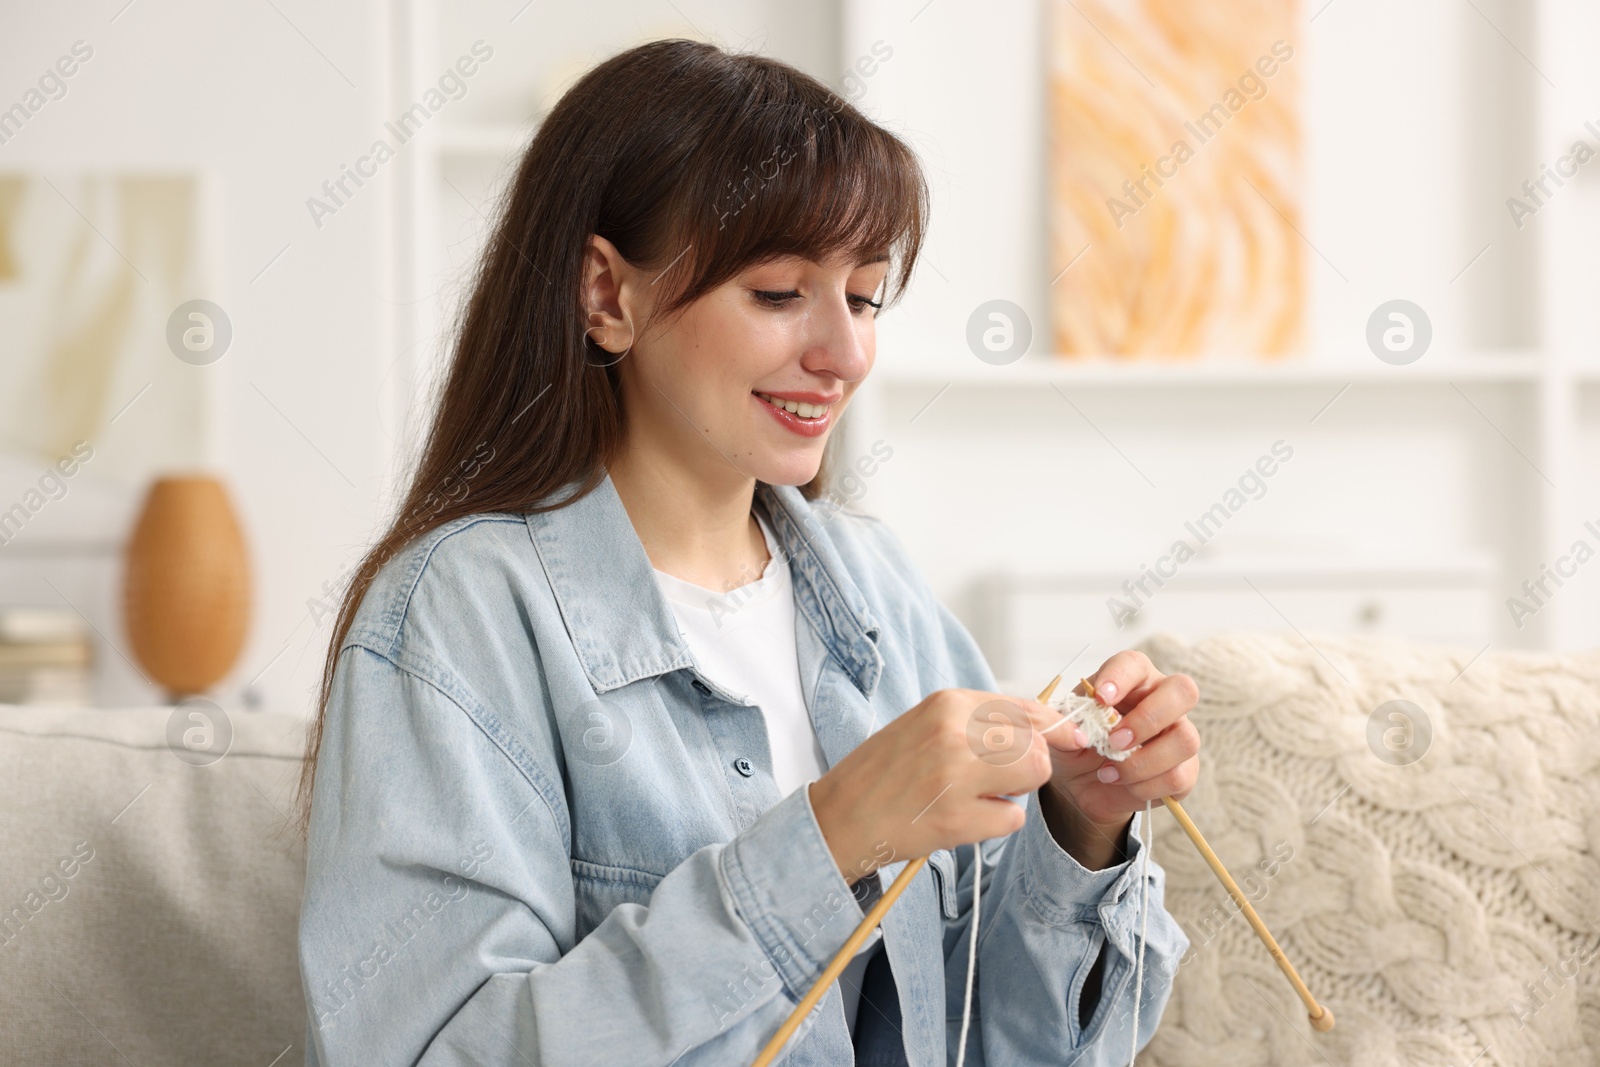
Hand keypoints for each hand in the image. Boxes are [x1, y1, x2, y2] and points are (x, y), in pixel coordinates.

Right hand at [809, 688, 1091, 884]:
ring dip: (1015, 791)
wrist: (840, 817)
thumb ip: (976, 720)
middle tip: (999, 779)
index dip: (1054, 726)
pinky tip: (962, 819)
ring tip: (979, 796)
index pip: (1025, 707)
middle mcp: (953, 732)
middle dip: (1030, 765)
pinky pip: (1012, 819)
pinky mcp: (956, 818)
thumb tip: (1038, 722)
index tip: (1071, 738)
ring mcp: (955, 775)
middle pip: (1036, 744)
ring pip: (1033, 775)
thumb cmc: (882, 772)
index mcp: (946, 703)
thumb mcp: (925, 725)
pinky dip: (995, 823)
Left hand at [1037, 651, 1200, 867]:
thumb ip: (1066, 720)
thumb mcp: (1062, 728)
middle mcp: (1162, 702)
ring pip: (1185, 739)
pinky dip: (1144, 787)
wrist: (1083, 784)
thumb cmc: (1076, 743)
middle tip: (1114, 741)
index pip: (1134, 664)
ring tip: (1108, 772)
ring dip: (1143, 762)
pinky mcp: (1184, 771)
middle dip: (1147, 719)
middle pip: (1183, 691)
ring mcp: (1178, 735)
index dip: (1120, 677)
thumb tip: (1078, 724)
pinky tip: (1122, 785)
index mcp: (1131, 680)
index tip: (1100, 697)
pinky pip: (1179, 777)